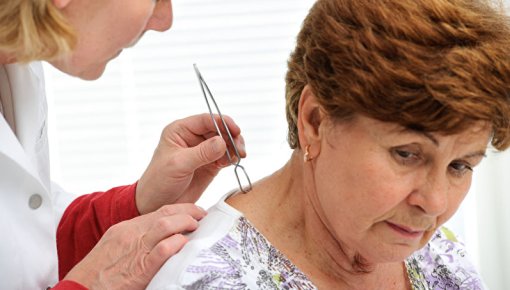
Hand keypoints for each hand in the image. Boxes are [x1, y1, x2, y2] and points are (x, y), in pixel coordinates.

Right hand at [63, 204, 205, 288]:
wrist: (80, 288)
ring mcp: (135, 250)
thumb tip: (159, 238)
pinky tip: (184, 243)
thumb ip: (135, 240)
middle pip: (164, 213)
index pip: (157, 212)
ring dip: (185, 222)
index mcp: (125, 229)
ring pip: (164, 225)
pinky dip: (176, 244)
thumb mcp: (115, 248)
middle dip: (187, 210)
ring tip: (196, 226)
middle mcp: (131, 235)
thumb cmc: (97, 274)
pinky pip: (162, 250)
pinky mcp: (140, 268)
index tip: (191, 211)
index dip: (178, 209)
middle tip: (201, 214)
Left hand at [136, 113, 245, 213]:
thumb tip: (222, 142)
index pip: (205, 120)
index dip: (222, 122)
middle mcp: (192, 138)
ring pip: (225, 142)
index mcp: (180, 131)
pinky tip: (232, 162)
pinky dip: (232, 158)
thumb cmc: (159, 181)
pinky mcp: (210, 164)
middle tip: (239, 148)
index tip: (235, 130)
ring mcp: (202, 151)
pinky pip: (226, 156)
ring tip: (238, 156)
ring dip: (234, 147)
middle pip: (219, 129)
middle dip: (231, 137)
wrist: (156, 203)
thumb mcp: (179, 165)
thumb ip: (201, 153)